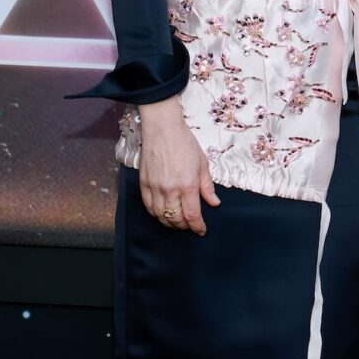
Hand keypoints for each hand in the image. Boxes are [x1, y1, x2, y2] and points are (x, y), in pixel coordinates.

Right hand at [137, 97, 219, 233]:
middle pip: (176, 219)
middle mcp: (170, 190)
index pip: (192, 215)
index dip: (197, 227)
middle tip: (190, 225)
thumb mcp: (202, 164)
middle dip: (185, 226)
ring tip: (177, 222)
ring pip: (161, 216)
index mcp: (187, 185)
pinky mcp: (144, 184)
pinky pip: (149, 207)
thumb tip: (214, 203)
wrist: (162, 129)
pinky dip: (156, 214)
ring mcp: (155, 188)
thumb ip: (207, 186)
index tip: (201, 230)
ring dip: (170, 222)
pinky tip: (163, 213)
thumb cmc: (184, 143)